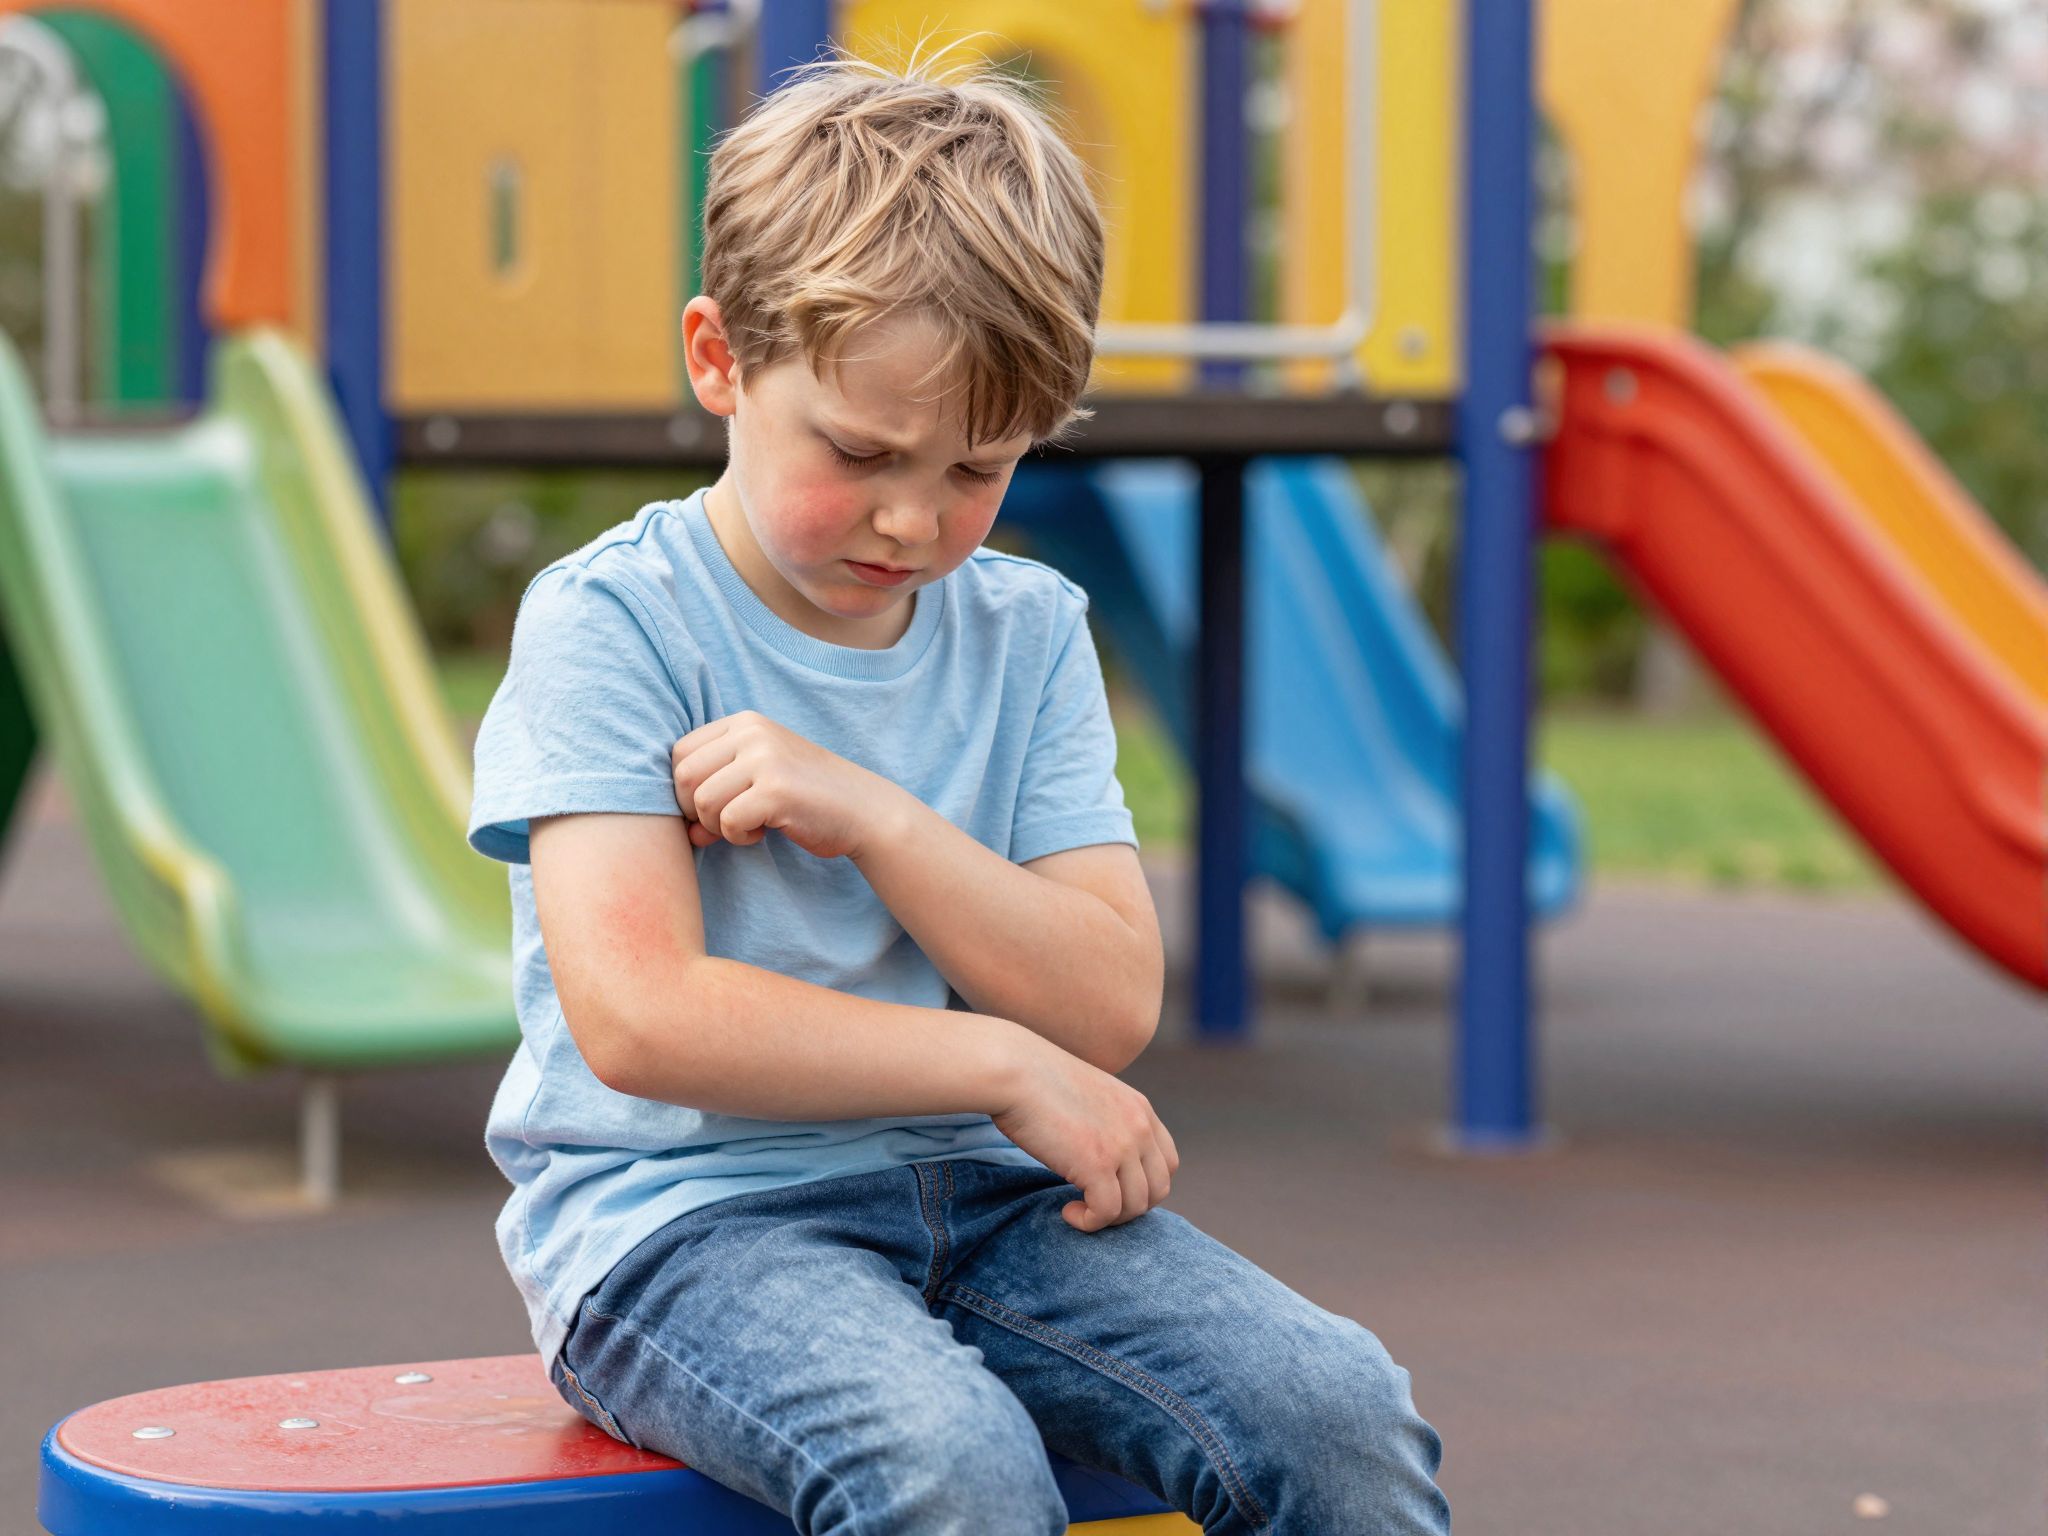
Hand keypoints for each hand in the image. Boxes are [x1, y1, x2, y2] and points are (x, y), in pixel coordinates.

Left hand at [670, 711, 891, 860]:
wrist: (863, 809)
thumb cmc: (807, 798)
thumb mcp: (758, 779)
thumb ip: (717, 792)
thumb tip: (683, 832)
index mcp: (745, 722)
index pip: (680, 752)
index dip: (685, 790)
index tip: (714, 808)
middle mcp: (752, 732)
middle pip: (684, 776)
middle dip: (696, 810)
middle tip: (727, 822)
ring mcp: (765, 759)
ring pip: (702, 801)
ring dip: (718, 826)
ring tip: (749, 826)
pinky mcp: (776, 790)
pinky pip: (727, 822)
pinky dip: (739, 837)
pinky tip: (763, 833)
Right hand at [989, 1035, 1179, 1231]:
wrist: (1012, 1070)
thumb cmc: (1036, 1081)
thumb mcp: (1088, 1096)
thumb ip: (1107, 1121)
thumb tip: (1100, 1156)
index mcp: (1140, 1108)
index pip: (1167, 1163)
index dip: (1144, 1185)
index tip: (1112, 1189)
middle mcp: (1139, 1126)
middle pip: (1158, 1189)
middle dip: (1129, 1206)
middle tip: (1095, 1204)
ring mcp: (1122, 1146)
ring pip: (1135, 1206)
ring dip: (1108, 1217)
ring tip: (1078, 1207)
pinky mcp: (1097, 1164)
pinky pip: (1106, 1212)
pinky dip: (1089, 1222)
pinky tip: (1068, 1212)